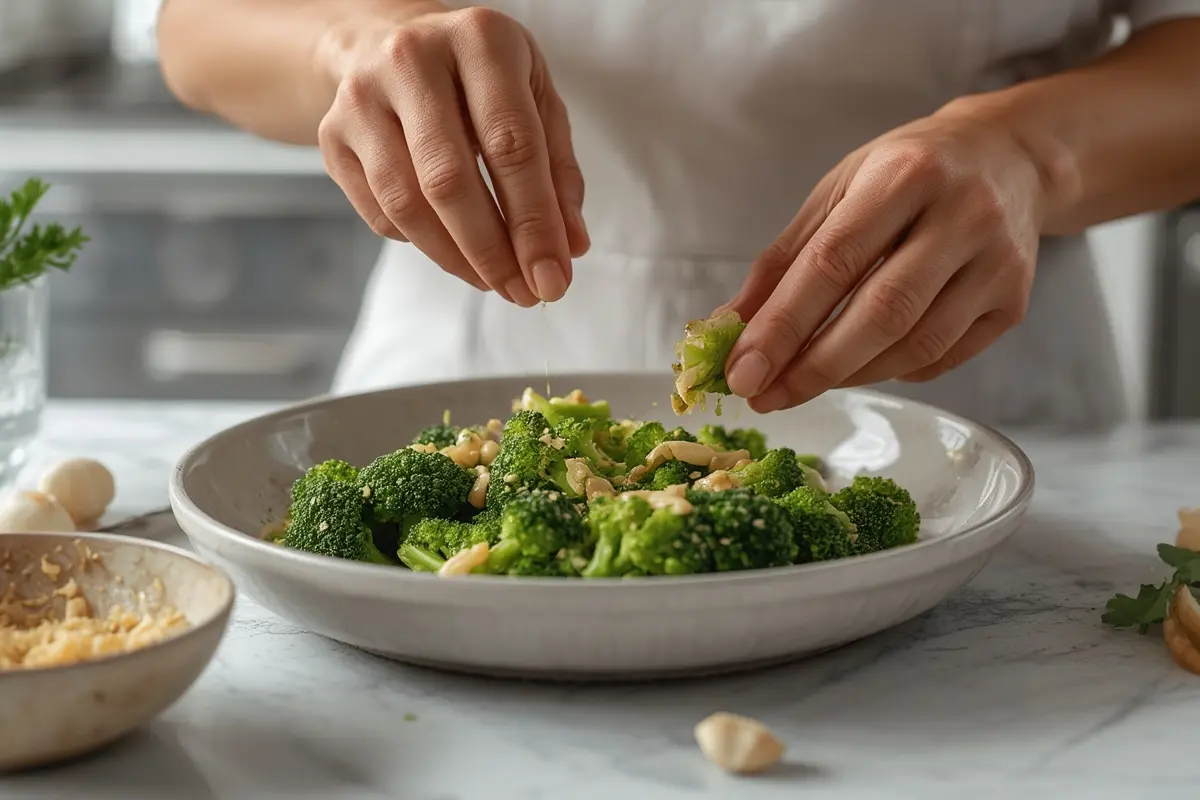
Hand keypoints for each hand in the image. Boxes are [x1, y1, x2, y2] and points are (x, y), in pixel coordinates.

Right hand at [318, 5, 588, 305]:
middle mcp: (412, 58)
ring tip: (493, 281)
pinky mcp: (331, 134)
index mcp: (480, 39)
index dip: (534, 223)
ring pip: (406, 204)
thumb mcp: (535, 100)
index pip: (510, 146)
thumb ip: (558, 172)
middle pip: (449, 180)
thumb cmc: (481, 79)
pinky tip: (451, 246)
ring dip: (455, 258)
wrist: (393, 42)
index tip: (552, 278)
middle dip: (492, 251)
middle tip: (523, 293)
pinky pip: (380, 213)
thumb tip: (569, 247)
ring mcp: (362, 96)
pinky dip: (421, 243)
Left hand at [723, 106, 1044, 411]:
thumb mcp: (839, 191)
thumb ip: (784, 259)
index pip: (834, 262)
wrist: (1010, 158)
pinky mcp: (1014, 302)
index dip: (783, 324)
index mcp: (905, 175)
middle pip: (882, 312)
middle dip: (814, 366)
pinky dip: (888, 371)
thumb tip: (729, 327)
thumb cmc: (908, 172)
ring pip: (915, 345)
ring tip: (800, 385)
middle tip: (765, 396)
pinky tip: (856, 367)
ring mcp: (997, 263)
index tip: (743, 371)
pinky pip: (941, 358)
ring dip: (847, 376)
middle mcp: (963, 215)